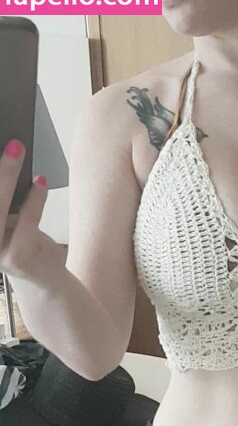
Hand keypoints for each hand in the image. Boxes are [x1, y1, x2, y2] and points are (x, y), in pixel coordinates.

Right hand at [0, 138, 62, 282]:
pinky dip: (34, 199)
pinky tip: (40, 182)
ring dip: (6, 177)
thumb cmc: (22, 242)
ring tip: (16, 152)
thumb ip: (3, 195)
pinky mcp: (17, 259)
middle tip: (8, 145)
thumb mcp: (5, 217)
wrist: (44, 281)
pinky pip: (27, 222)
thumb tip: (6, 153)